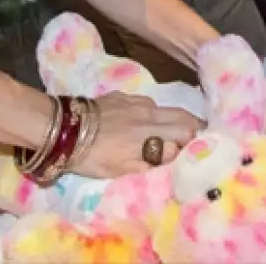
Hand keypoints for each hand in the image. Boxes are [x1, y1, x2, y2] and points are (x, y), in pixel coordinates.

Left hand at [71, 91, 200, 178]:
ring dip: (175, 118)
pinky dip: (154, 111)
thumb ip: (151, 162)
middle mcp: (149, 114)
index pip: (185, 133)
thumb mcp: (122, 169)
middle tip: (200, 136)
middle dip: (194, 126)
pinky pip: (146, 102)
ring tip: (176, 128)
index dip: (196, 141)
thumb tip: (175, 151)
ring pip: (165, 107)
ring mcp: (135, 102)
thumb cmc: (93, 157)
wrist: (64, 129)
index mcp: (151, 134)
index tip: (201, 148)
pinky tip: (147, 118)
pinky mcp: (121, 96)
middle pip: (181, 116)